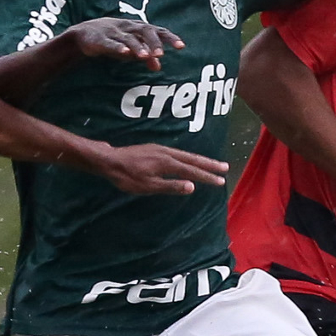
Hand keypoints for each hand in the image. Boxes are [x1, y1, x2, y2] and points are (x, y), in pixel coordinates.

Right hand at [67, 19, 183, 71]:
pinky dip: (118, 47)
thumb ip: (146, 56)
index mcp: (138, 28)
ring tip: (146, 56)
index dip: (169, 37)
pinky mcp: (101, 39)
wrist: (85, 34)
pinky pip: (111, 43)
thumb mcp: (131, 48)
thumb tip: (159, 67)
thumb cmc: (115, 40)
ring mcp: (114, 32)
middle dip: (154, 42)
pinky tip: (125, 53)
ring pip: (129, 38)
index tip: (181, 46)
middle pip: (145, 31)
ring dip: (138, 47)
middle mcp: (128, 27)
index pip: (157, 30)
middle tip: (161, 54)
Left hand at [99, 143, 228, 194]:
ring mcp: (161, 149)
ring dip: (201, 159)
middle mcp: (167, 153)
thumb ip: (171, 186)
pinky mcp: (155, 149)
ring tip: (213, 164)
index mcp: (167, 163)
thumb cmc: (127, 177)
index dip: (207, 176)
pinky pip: (178, 152)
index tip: (220, 181)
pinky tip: (189, 159)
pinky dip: (189, 157)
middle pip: (193, 159)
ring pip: (186, 154)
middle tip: (225, 168)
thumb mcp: (148, 186)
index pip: (192, 171)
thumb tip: (192, 186)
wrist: (109, 161)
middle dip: (210, 164)